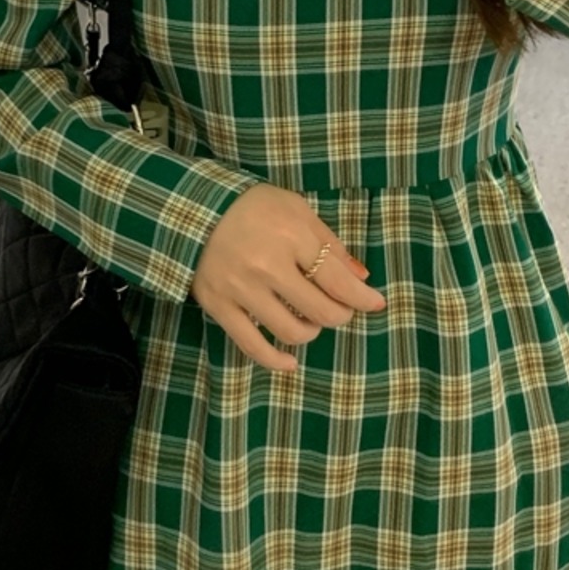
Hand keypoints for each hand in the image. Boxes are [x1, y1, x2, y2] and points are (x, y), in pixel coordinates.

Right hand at [191, 184, 387, 372]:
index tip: (375, 304)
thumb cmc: (253, 207)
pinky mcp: (219, 306)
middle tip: (340, 309)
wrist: (193, 209)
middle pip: (321, 311)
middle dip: (340, 315)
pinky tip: (290, 362)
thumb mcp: (297, 209)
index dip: (363, 298)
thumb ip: (330, 244)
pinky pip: (252, 346)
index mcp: (292, 236)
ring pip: (291, 332)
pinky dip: (276, 360)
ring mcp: (241, 289)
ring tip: (309, 320)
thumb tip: (360, 278)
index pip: (339, 281)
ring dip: (311, 331)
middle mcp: (267, 265)